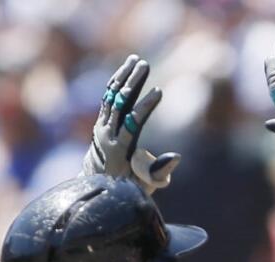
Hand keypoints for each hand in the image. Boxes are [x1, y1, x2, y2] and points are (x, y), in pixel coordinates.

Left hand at [81, 54, 179, 192]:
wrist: (98, 186)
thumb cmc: (128, 187)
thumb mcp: (146, 186)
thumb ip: (161, 172)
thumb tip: (176, 157)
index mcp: (120, 150)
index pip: (132, 124)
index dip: (145, 107)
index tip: (159, 92)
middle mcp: (107, 136)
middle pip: (119, 105)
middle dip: (133, 84)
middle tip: (145, 66)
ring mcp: (101, 127)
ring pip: (111, 97)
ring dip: (124, 77)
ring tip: (136, 60)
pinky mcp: (100, 122)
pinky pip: (107, 98)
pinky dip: (116, 83)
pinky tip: (126, 69)